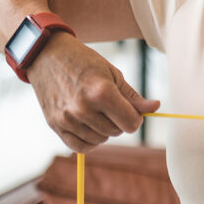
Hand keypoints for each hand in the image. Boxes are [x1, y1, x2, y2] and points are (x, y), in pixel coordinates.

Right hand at [27, 32, 159, 152]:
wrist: (48, 55)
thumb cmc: (84, 62)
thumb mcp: (113, 74)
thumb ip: (133, 96)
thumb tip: (156, 107)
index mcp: (101, 93)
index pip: (131, 123)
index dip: (136, 118)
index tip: (132, 109)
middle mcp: (83, 108)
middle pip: (116, 132)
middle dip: (119, 121)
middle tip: (111, 105)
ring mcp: (67, 118)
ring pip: (100, 140)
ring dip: (104, 130)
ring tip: (98, 111)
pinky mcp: (55, 125)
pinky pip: (80, 147)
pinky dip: (90, 141)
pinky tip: (90, 126)